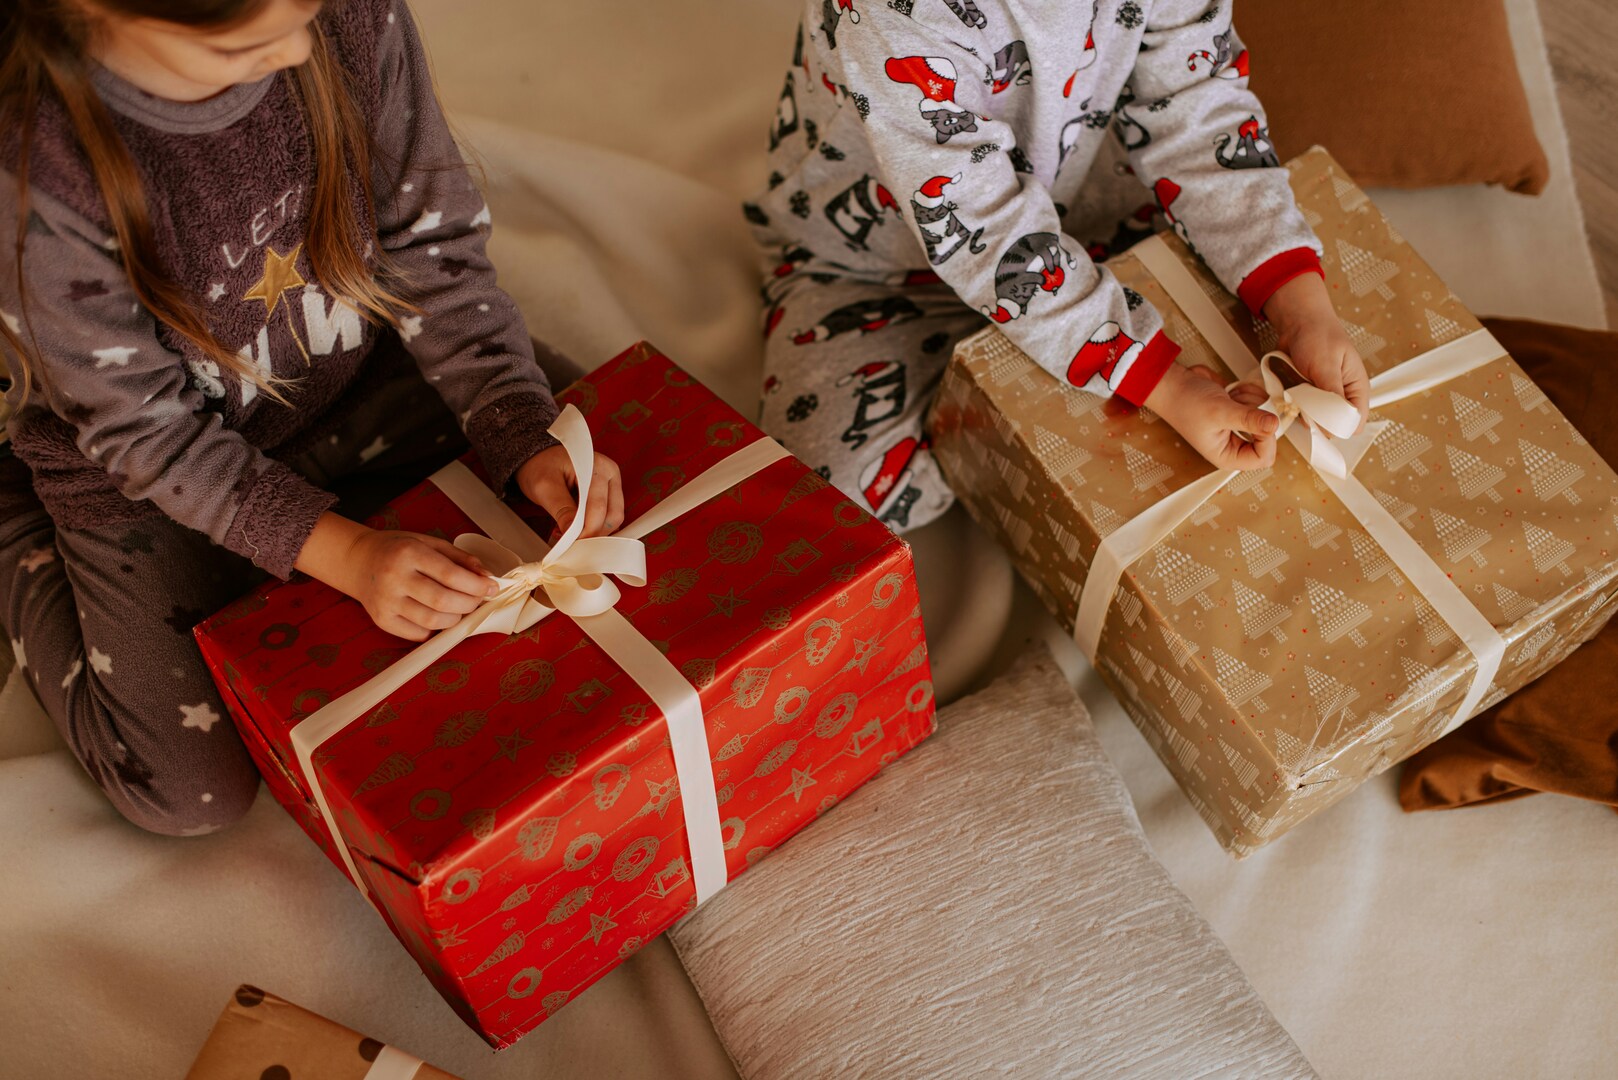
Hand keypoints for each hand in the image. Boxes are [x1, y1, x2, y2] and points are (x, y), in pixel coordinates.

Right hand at [296, 514, 498, 641]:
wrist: (358, 560)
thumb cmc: (397, 549)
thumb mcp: (428, 542)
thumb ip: (459, 558)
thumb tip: (486, 577)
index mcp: (409, 553)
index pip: (450, 575)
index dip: (476, 585)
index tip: (491, 588)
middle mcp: (395, 578)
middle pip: (443, 601)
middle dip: (469, 604)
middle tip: (477, 600)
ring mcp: (386, 601)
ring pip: (432, 621)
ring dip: (455, 618)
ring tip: (459, 608)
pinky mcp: (381, 620)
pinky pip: (418, 634)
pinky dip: (435, 629)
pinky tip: (437, 616)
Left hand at [515, 444, 624, 537]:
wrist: (537, 458)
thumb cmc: (540, 465)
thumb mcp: (544, 487)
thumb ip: (561, 510)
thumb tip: (572, 534)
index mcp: (597, 467)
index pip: (599, 507)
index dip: (587, 530)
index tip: (573, 544)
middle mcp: (609, 474)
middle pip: (613, 515)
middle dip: (594, 533)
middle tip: (573, 543)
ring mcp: (611, 483)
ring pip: (614, 519)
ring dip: (596, 532)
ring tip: (573, 535)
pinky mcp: (608, 493)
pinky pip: (609, 516)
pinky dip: (596, 527)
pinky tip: (580, 529)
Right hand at [1145, 362, 1278, 470]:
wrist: (1174, 383)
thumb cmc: (1185, 403)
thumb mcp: (1220, 412)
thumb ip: (1249, 420)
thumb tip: (1274, 425)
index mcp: (1228, 455)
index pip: (1263, 458)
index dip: (1268, 440)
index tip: (1262, 421)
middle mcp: (1235, 443)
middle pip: (1269, 437)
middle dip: (1259, 417)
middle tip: (1243, 406)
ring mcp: (1239, 426)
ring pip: (1266, 416)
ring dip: (1252, 401)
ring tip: (1231, 398)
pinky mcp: (1240, 409)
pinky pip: (1260, 401)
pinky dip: (1249, 392)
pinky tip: (1232, 392)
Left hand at [1262, 273, 1369, 431]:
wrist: (1298, 322)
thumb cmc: (1319, 337)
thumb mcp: (1326, 366)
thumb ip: (1331, 395)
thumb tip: (1334, 427)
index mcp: (1356, 388)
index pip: (1356, 421)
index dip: (1340, 429)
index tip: (1320, 428)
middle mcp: (1342, 395)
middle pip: (1334, 424)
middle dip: (1318, 423)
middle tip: (1303, 410)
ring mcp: (1324, 396)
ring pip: (1316, 419)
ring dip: (1303, 414)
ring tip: (1294, 399)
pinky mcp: (1308, 394)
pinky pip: (1302, 409)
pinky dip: (1294, 407)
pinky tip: (1287, 397)